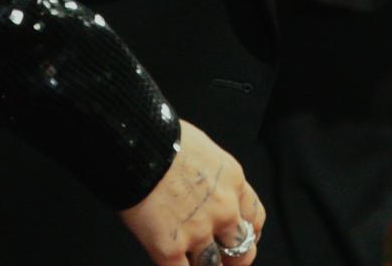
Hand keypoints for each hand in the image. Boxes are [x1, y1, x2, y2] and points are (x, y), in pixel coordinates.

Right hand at [120, 119, 262, 265]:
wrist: (137, 144)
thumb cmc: (160, 138)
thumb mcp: (202, 150)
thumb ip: (209, 176)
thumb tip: (199, 187)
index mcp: (232, 181)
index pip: (254, 217)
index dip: (248, 232)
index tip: (241, 237)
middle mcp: (223, 210)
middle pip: (242, 249)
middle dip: (233, 259)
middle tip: (224, 262)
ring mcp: (198, 231)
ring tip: (193, 263)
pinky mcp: (170, 249)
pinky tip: (171, 263)